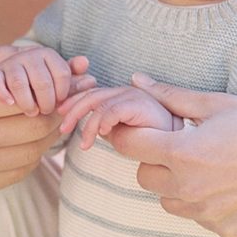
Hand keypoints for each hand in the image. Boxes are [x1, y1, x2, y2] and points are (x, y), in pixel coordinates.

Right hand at [0, 46, 69, 204]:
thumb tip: (33, 51)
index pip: (21, 98)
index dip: (50, 91)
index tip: (66, 85)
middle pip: (33, 127)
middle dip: (59, 112)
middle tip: (71, 102)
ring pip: (32, 152)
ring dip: (51, 136)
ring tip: (56, 120)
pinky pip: (20, 172)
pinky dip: (35, 156)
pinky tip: (34, 142)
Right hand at [0, 47, 93, 115]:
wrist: (10, 75)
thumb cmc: (39, 80)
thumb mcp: (56, 78)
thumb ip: (71, 78)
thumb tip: (90, 76)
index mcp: (47, 54)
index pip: (63, 74)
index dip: (64, 93)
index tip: (60, 103)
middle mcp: (28, 54)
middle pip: (43, 82)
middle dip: (47, 102)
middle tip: (46, 112)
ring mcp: (9, 64)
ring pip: (20, 84)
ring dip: (28, 103)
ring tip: (31, 112)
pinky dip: (4, 95)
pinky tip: (11, 104)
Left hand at [57, 83, 179, 149]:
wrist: (176, 139)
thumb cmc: (151, 137)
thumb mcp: (123, 131)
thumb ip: (108, 126)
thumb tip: (92, 130)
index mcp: (119, 95)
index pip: (91, 94)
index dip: (73, 102)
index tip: (59, 115)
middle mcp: (125, 91)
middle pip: (91, 96)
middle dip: (73, 111)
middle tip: (62, 129)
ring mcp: (132, 95)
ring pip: (99, 105)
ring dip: (88, 126)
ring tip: (85, 145)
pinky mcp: (139, 103)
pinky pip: (113, 110)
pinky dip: (103, 122)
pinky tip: (101, 135)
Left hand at [102, 73, 236, 236]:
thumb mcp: (214, 104)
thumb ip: (170, 96)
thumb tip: (136, 80)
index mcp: (183, 154)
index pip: (129, 146)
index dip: (128, 134)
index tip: (138, 128)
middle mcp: (190, 190)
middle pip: (143, 176)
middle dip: (153, 159)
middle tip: (180, 144)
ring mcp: (206, 214)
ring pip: (168, 200)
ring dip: (175, 183)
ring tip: (204, 164)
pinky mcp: (224, 229)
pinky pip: (197, 215)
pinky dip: (202, 202)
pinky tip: (225, 183)